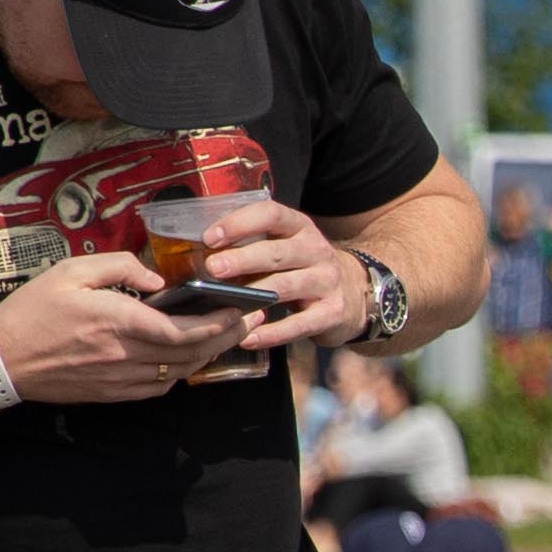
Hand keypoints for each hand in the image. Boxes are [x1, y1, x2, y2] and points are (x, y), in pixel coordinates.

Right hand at [0, 251, 253, 404]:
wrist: (2, 359)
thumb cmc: (34, 310)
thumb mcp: (71, 271)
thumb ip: (119, 267)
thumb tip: (158, 279)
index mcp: (119, 321)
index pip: (184, 329)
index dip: (220, 323)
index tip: (242, 310)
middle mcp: (126, 355)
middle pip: (192, 353)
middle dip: (227, 337)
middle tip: (250, 321)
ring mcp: (121, 380)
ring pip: (180, 372)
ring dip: (208, 356)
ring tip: (226, 336)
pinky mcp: (114, 394)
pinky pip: (160, 387)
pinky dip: (181, 372)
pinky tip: (187, 356)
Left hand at [184, 192, 369, 352]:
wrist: (355, 293)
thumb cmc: (302, 268)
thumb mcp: (286, 245)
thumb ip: (253, 244)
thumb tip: (196, 253)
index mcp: (299, 227)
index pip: (271, 215)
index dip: (240, 223)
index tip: (210, 237)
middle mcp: (316, 250)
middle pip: (277, 252)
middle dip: (243, 259)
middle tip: (212, 268)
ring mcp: (326, 281)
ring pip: (287, 287)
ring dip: (255, 294)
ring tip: (226, 303)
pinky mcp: (332, 313)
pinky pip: (300, 325)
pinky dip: (273, 333)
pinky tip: (247, 337)